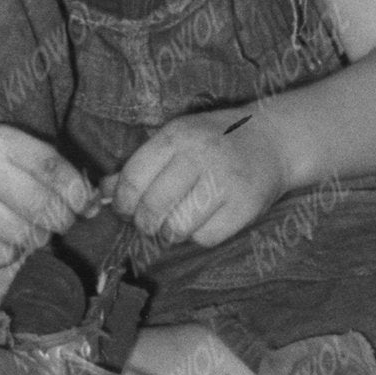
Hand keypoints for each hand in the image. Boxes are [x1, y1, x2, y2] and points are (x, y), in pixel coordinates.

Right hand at [0, 120, 88, 291]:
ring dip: (37, 237)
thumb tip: (95, 204)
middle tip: (62, 221)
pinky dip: (12, 253)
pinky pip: (0, 256)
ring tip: (31, 228)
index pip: (51, 167)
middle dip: (62, 219)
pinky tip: (6, 240)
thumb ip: (54, 170)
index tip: (86, 204)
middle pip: (41, 205)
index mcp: (0, 141)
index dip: (76, 190)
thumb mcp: (15, 150)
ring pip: (24, 234)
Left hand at [110, 105, 287, 253]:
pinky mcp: (244, 207)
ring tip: (180, 218)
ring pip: (175, 229)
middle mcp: (200, 155)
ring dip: (171, 231)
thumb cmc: (216, 141)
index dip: (123, 203)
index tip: (127, 208)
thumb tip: (101, 191)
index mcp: (178, 135)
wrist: (274, 139)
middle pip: (151, 209)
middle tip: (152, 219)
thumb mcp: (177, 140)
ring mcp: (225, 181)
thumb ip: (140, 164)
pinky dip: (200, 235)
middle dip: (145, 222)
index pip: (133, 180)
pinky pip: (204, 238)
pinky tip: (207, 217)